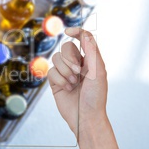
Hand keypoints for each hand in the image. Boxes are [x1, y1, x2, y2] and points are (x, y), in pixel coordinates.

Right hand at [48, 27, 118, 148]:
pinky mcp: (55, 81)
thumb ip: (92, 50)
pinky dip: (59, 79)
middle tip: (78, 73)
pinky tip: (66, 88)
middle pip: (66, 47)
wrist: (85, 117)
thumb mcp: (98, 71)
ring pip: (56, 58)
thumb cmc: (95, 96)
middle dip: (70, 60)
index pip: (82, 38)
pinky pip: (50, 71)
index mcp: (90, 59)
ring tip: (73, 82)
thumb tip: (83, 33)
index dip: (76, 31)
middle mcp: (77, 63)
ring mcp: (65, 72)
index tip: (69, 31)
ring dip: (64, 71)